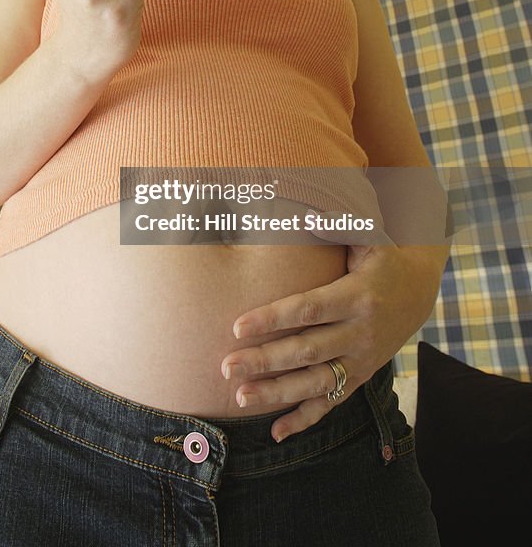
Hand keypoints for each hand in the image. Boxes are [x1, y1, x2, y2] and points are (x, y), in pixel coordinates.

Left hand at [220, 243, 443, 443]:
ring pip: (314, 384)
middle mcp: (359, 333)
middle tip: (226, 366)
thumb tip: (311, 212)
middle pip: (306, 351)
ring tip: (239, 398)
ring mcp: (360, 360)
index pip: (308, 309)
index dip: (272, 318)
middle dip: (264, 361)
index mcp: (357, 296)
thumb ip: (340, 225)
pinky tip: (275, 433)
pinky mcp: (359, 377)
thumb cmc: (381, 257)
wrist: (419, 290)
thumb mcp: (369, 237)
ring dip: (276, 394)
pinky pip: (330, 404)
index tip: (236, 326)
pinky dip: (303, 421)